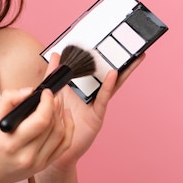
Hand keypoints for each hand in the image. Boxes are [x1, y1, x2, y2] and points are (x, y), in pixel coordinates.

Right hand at [0, 86, 73, 182]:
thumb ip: (8, 101)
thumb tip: (28, 91)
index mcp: (12, 142)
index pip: (40, 120)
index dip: (47, 103)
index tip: (45, 92)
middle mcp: (26, 155)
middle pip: (52, 126)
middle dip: (55, 105)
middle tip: (53, 94)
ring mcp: (37, 162)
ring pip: (60, 134)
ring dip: (61, 115)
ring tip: (57, 103)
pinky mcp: (44, 165)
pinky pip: (63, 146)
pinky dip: (68, 129)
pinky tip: (64, 118)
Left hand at [42, 51, 145, 173]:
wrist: (49, 143)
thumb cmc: (53, 118)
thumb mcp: (52, 92)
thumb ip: (53, 74)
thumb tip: (55, 54)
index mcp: (82, 87)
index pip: (95, 68)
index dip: (103, 55)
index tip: (111, 39)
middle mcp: (92, 95)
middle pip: (109, 75)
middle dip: (120, 61)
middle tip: (132, 45)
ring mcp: (96, 105)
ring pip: (112, 85)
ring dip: (123, 72)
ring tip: (133, 57)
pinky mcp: (96, 116)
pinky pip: (103, 99)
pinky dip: (108, 86)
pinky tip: (113, 74)